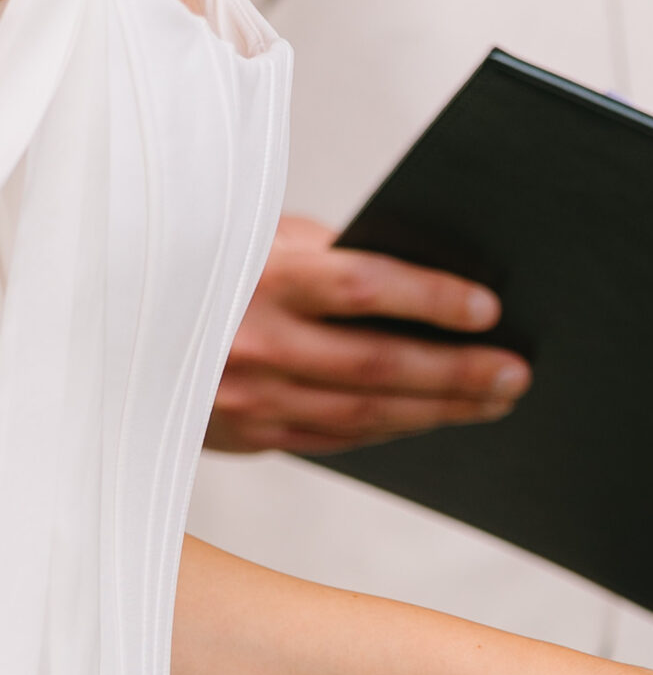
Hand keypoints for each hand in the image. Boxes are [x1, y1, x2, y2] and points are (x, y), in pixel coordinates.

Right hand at [206, 217, 533, 455]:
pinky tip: (434, 418)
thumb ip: (329, 255)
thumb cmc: (205, 263)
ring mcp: (251, 398)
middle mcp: (255, 343)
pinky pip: (338, 437)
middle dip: (457, 373)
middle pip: (378, 366)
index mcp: (259, 277)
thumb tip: (422, 283)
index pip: (362, 286)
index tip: (489, 309)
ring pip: (365, 413)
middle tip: (516, 374)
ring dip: (438, 410)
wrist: (115, 328)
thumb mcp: (255, 236)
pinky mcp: (251, 434)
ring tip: (494, 400)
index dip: (431, 299)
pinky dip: (394, 427)